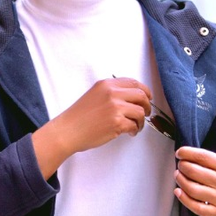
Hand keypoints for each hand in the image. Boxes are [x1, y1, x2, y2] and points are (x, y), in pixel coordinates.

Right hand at [32, 77, 150, 178]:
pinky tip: (130, 132)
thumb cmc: (78, 117)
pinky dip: (135, 130)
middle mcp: (112, 93)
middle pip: (141, 95)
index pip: (133, 82)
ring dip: (141, 121)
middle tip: (147, 113)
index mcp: (106, 84)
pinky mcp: (117, 122)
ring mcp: (115, 108)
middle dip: (147, 105)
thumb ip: (111, 92)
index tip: (147, 97)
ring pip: (141, 112)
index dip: (145, 91)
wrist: (67, 131)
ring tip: (136, 126)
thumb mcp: (94, 94)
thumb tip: (132, 98)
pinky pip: (134, 125)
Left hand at [174, 146, 215, 215]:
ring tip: (178, 175)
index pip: (202, 156)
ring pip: (192, 189)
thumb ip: (212, 161)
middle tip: (180, 165)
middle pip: (194, 171)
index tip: (180, 152)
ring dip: (180, 180)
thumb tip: (188, 156)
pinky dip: (184, 199)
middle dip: (182, 166)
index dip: (186, 153)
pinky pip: (196, 207)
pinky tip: (179, 192)